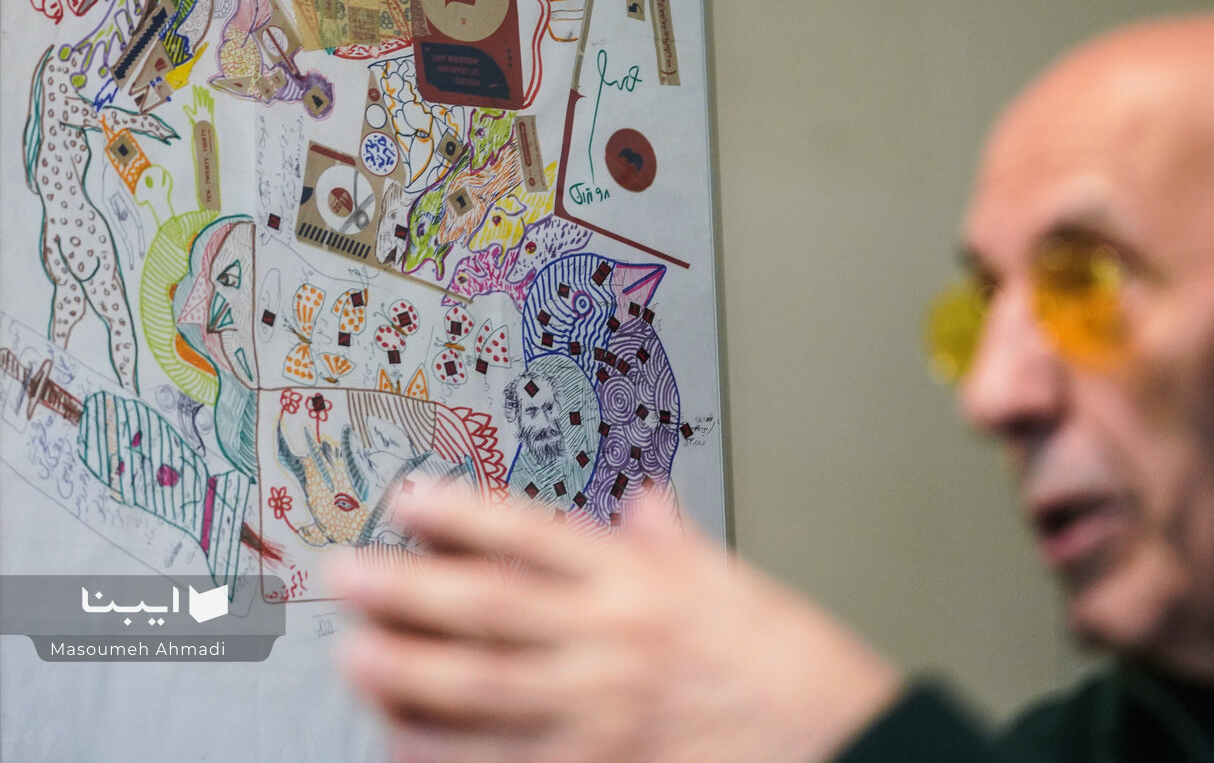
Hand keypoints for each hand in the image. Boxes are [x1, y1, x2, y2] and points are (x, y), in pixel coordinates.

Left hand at [329, 490, 902, 762]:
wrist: (843, 738)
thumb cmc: (791, 662)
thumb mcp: (737, 584)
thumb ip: (676, 544)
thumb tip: (642, 504)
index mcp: (642, 581)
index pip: (535, 536)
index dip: (463, 514)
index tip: (408, 501)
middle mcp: (615, 639)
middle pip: (491, 609)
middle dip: (409, 591)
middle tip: (346, 577)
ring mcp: (607, 711)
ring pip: (487, 691)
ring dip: (412, 676)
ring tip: (355, 660)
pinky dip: (457, 759)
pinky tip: (411, 748)